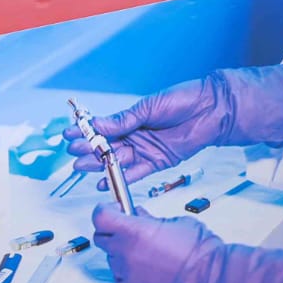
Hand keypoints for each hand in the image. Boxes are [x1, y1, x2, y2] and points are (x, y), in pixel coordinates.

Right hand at [64, 64, 282, 188]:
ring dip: (99, 164)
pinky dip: (120, 178)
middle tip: (73, 153)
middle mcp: (136, 135)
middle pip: (107, 147)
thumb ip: (124, 119)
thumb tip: (99, 124)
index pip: (104, 127)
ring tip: (81, 166)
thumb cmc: (184, 100)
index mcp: (132, 119)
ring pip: (117, 160)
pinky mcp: (156, 162)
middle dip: (88, 149)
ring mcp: (145, 150)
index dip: (86, 131)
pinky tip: (104, 182)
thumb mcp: (149, 106)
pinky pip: (134, 173)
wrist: (213, 109)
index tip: (69, 133)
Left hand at [91, 205, 282, 282]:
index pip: (100, 216)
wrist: (210, 282)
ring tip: (148, 253)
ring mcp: (125, 275)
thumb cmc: (200, 252)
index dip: (105, 210)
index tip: (113, 208)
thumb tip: (138, 215)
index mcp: (135, 232)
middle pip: (102, 237)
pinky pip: (121, 277)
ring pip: (112, 259)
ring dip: (124, 252)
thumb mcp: (177, 222)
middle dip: (113, 230)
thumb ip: (151, 219)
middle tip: (130, 229)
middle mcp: (125, 254)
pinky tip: (150, 270)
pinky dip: (130, 271)